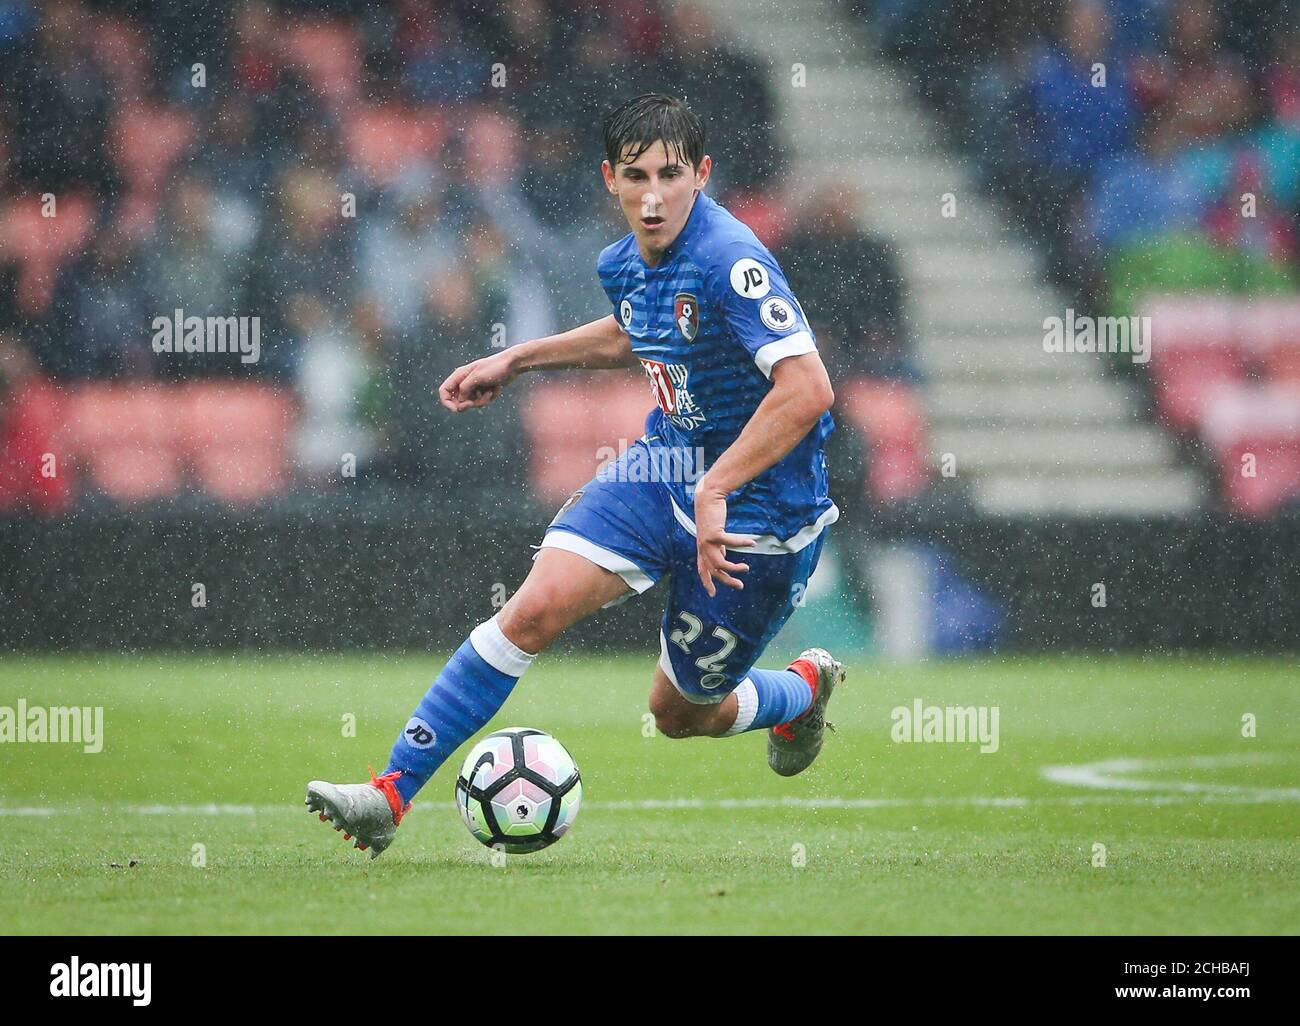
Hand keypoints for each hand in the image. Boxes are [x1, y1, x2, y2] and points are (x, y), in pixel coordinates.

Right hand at [439, 350, 518, 411]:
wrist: (512, 365)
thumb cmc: (495, 367)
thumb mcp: (477, 377)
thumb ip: (465, 388)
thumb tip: (460, 401)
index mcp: (459, 375)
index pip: (444, 391)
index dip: (446, 402)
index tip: (456, 409)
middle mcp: (465, 382)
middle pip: (457, 401)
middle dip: (467, 404)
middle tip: (473, 403)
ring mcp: (474, 387)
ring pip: (471, 403)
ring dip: (482, 401)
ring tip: (491, 391)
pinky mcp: (483, 391)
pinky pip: (481, 402)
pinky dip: (489, 398)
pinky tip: (496, 389)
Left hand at [693, 480, 754, 596]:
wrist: (707, 497)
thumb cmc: (711, 515)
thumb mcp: (714, 535)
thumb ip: (717, 547)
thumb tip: (724, 557)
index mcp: (702, 549)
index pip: (702, 570)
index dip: (707, 583)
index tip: (712, 594)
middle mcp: (702, 548)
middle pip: (713, 571)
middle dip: (726, 580)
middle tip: (739, 585)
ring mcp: (707, 541)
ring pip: (720, 563)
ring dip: (734, 568)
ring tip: (746, 568)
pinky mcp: (714, 533)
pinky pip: (731, 542)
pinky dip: (742, 543)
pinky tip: (753, 543)